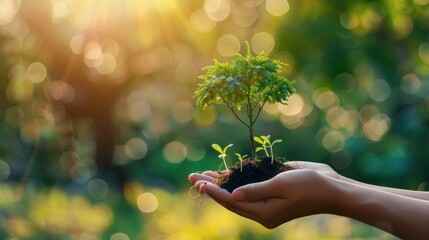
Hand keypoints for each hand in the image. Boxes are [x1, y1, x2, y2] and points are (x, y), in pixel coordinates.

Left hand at [189, 166, 337, 228]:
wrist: (331, 189)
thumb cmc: (308, 185)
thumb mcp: (280, 185)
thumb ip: (255, 191)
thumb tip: (232, 195)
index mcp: (264, 213)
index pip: (231, 202)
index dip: (214, 191)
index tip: (199, 181)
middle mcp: (262, 211)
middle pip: (230, 200)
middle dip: (211, 187)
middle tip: (192, 176)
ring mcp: (266, 204)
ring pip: (237, 195)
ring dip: (220, 185)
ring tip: (202, 175)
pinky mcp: (271, 195)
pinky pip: (248, 190)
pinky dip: (235, 182)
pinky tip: (225, 175)